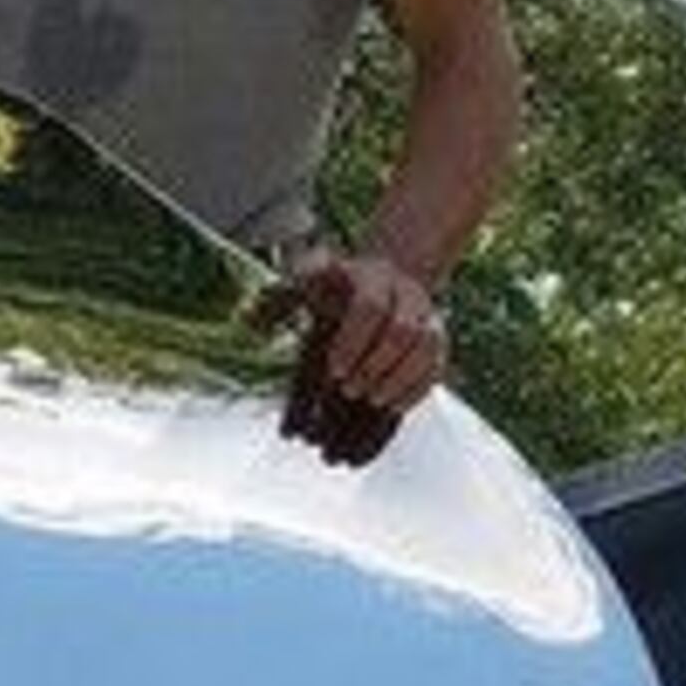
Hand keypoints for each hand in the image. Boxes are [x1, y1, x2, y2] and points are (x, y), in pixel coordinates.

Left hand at [258, 248, 450, 467]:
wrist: (388, 276)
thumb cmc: (339, 287)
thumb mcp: (308, 281)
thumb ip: (279, 298)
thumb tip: (247, 321)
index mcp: (373, 278)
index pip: (369, 308)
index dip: (353, 340)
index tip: (333, 370)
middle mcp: (406, 295)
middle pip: (401, 331)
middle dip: (374, 364)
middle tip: (348, 389)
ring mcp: (427, 318)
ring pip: (424, 351)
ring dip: (397, 380)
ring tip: (370, 401)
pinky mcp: (438, 343)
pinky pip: (435, 368)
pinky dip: (414, 390)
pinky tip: (392, 408)